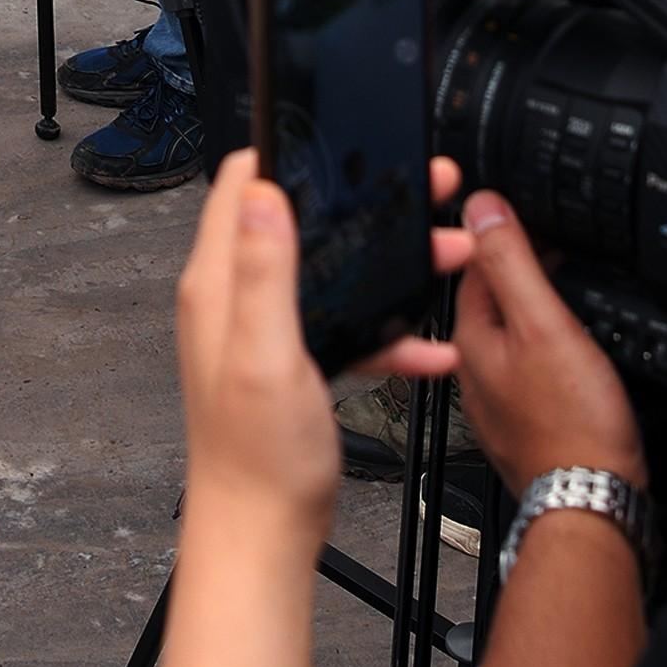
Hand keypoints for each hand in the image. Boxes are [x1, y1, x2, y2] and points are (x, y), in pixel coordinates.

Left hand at [174, 151, 462, 536]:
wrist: (261, 534)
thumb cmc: (255, 459)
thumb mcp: (264, 355)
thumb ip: (263, 274)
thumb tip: (265, 194)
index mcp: (220, 286)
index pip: (241, 186)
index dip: (286, 151)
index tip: (339, 133)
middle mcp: (236, 300)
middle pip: (300, 221)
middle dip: (361, 200)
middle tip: (420, 186)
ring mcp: (267, 332)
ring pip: (333, 271)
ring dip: (388, 262)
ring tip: (446, 255)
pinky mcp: (294, 363)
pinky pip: (347, 326)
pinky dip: (387, 328)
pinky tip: (430, 344)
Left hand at [442, 190, 646, 492]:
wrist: (593, 500)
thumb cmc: (572, 424)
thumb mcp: (545, 325)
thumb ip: (512, 262)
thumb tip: (482, 205)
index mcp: (469, 339)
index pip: (473, 264)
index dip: (501, 230)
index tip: (528, 212)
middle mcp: (473, 368)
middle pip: (492, 297)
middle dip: (519, 267)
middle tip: (556, 245)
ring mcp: (497, 397)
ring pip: (511, 331)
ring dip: (534, 305)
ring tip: (567, 286)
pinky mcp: (524, 420)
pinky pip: (528, 364)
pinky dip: (546, 343)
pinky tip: (570, 344)